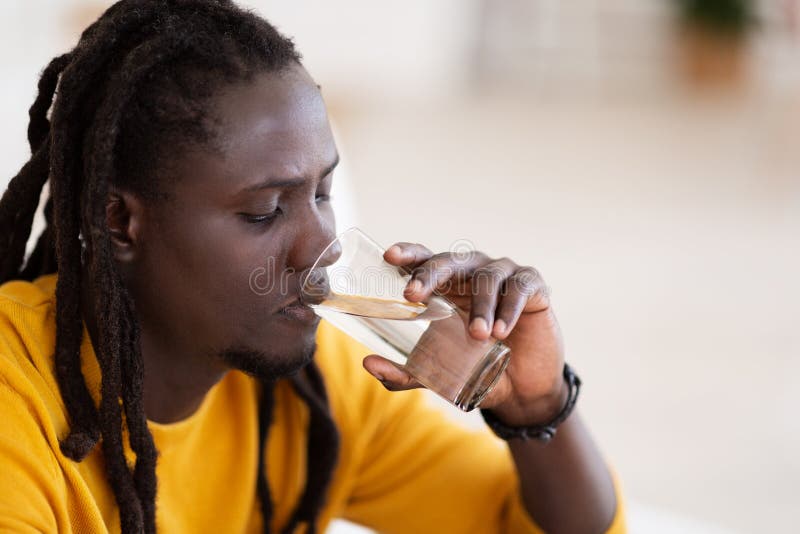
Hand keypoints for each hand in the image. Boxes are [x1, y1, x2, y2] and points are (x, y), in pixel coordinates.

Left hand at [362, 241, 566, 425]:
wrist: (523, 389)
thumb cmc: (476, 368)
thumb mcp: (439, 375)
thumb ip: (404, 372)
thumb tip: (368, 364)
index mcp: (446, 286)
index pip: (424, 260)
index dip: (408, 253)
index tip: (390, 256)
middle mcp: (471, 273)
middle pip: (449, 261)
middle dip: (429, 274)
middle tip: (414, 295)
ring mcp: (503, 276)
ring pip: (486, 277)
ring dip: (479, 305)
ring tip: (477, 335)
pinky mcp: (532, 286)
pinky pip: (519, 288)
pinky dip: (508, 309)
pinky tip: (502, 332)